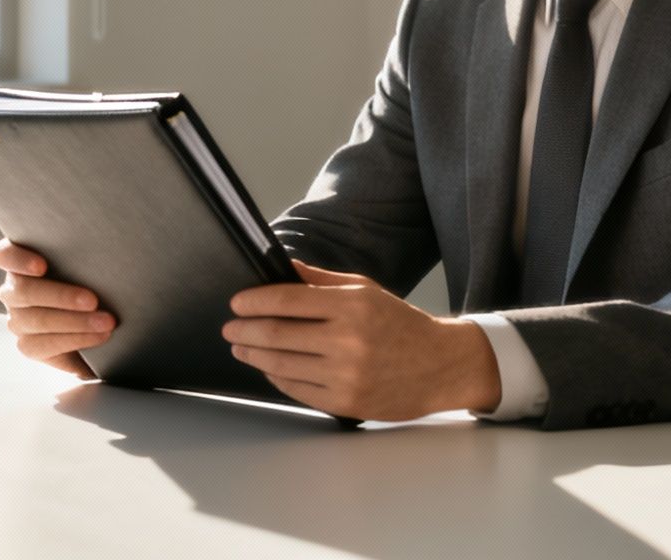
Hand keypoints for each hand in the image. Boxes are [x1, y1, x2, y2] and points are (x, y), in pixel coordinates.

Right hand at [0, 238, 112, 378]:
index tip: (41, 266)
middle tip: (93, 301)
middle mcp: (13, 290)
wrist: (94, 318)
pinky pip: (45, 345)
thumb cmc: (89, 279)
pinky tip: (98, 337)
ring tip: (106, 323)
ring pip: (37, 320)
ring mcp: (18, 319)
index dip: (18, 259)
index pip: (3, 255)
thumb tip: (104, 244)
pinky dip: (76, 339)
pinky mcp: (28, 345)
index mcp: (20, 262)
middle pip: (24, 291)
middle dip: (61, 296)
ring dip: (76, 322)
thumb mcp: (84, 263)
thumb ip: (79, 254)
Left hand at [223, 260, 499, 420]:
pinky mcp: (346, 403)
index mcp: (352, 306)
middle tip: (229, 328)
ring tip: (241, 348)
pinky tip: (269, 368)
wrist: (441, 366)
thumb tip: (282, 267)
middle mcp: (347, 341)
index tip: (236, 302)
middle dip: (244, 331)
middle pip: (276, 334)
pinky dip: (276, 378)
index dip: (253, 301)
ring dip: (254, 356)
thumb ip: (320, 281)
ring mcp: (346, 375)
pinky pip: (297, 390)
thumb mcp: (365, 290)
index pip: (287, 300)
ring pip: (281, 365)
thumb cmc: (400, 324)